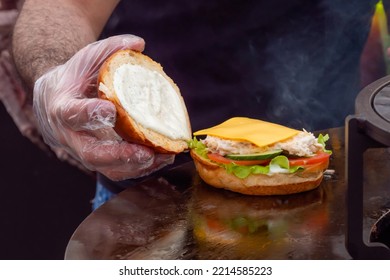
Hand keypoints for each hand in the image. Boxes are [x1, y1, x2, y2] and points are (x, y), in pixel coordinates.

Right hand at [33, 35, 173, 180]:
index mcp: (62, 107)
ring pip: (107, 168)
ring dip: (136, 167)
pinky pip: (117, 170)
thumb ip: (109, 49)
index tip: (111, 112)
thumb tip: (139, 43)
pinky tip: (161, 159)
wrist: (55, 99)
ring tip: (162, 157)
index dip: (90, 115)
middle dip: (120, 155)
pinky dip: (140, 168)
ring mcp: (83, 151)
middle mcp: (70, 135)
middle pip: (91, 153)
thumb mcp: (86, 58)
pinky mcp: (98, 159)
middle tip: (145, 153)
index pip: (72, 115)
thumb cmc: (74, 77)